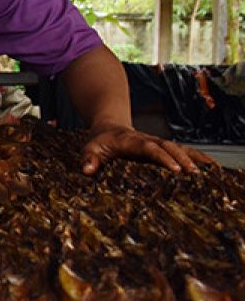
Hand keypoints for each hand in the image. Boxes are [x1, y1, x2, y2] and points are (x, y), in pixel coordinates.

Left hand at [81, 123, 215, 174]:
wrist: (108, 126)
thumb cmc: (99, 142)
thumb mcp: (90, 149)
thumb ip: (89, 159)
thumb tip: (87, 170)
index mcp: (131, 141)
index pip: (150, 148)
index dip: (163, 158)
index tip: (175, 169)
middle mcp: (148, 140)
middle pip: (169, 147)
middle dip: (183, 159)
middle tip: (195, 174)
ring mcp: (158, 143)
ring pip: (179, 148)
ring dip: (195, 158)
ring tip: (211, 171)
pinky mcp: (163, 147)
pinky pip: (182, 151)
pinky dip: (197, 157)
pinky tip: (212, 167)